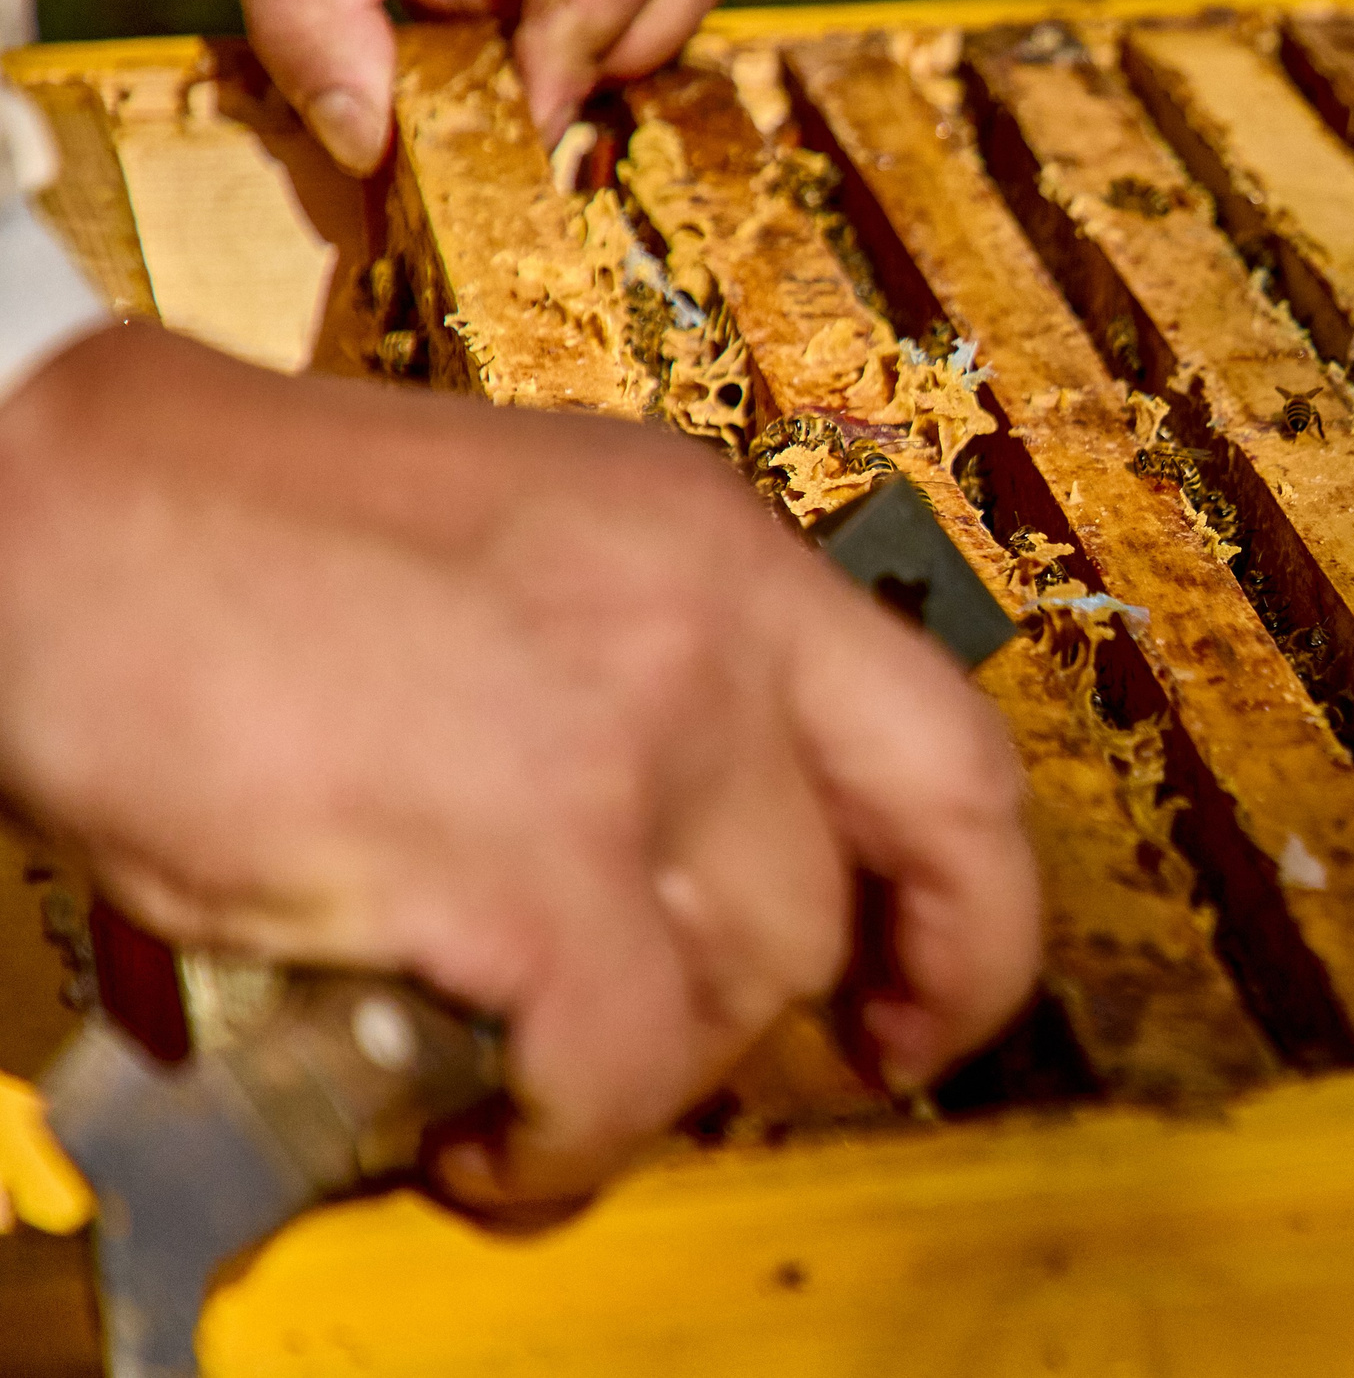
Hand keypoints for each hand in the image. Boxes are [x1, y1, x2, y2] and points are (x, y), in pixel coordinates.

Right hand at [0, 326, 1036, 1207]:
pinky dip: (567, 1132)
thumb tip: (655, 894)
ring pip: (754, 977)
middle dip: (870, 998)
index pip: (949, 742)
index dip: (975, 898)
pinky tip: (486, 1135)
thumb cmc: (244, 542)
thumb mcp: (520, 558)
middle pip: (891, 867)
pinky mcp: (525, 845)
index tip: (922, 983)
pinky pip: (622, 1057)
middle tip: (809, 1064)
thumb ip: (628, 694)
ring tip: (540, 1082)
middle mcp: (715, 624)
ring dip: (660, 1067)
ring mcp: (634, 730)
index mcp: (719, 548)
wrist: (60, 506)